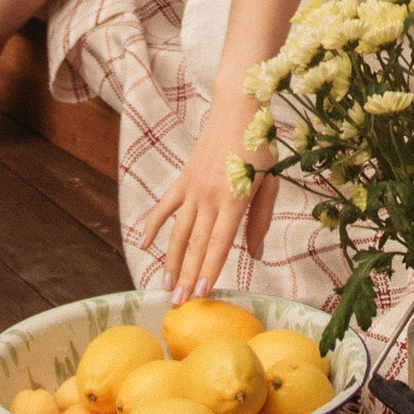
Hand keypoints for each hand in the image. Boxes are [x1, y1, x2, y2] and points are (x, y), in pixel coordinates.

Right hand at [153, 120, 270, 299]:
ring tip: (166, 285)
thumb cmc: (259, 145)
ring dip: (171, 260)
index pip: (219, 243)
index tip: (201, 294)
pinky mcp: (183, 179)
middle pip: (196, 244)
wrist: (237, 108)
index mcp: (233, 199)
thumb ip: (260, 220)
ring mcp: (192, 188)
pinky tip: (143, 243)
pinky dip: (153, 223)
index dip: (210, 270)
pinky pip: (165, 206)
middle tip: (179, 304)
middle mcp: (209, 196)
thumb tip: (255, 255)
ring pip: (178, 231)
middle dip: (188, 276)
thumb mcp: (269, 182)